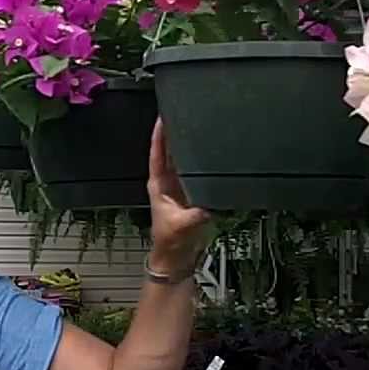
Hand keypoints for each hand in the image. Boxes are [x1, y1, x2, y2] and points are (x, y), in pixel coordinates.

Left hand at [146, 118, 210, 266]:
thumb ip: (195, 216)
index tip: (162, 116)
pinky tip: (211, 150)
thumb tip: (209, 207)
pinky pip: (196, 171)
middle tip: (184, 112)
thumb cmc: (172, 241)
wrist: (177, 258)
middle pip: (170, 151)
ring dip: (188, 145)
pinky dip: (201, 160)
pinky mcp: (192, 192)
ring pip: (183, 159)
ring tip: (199, 124)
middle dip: (175, 133)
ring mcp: (180, 186)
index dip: (159, 135)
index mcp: (158, 184)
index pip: (157, 154)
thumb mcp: (182, 226)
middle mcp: (168, 181)